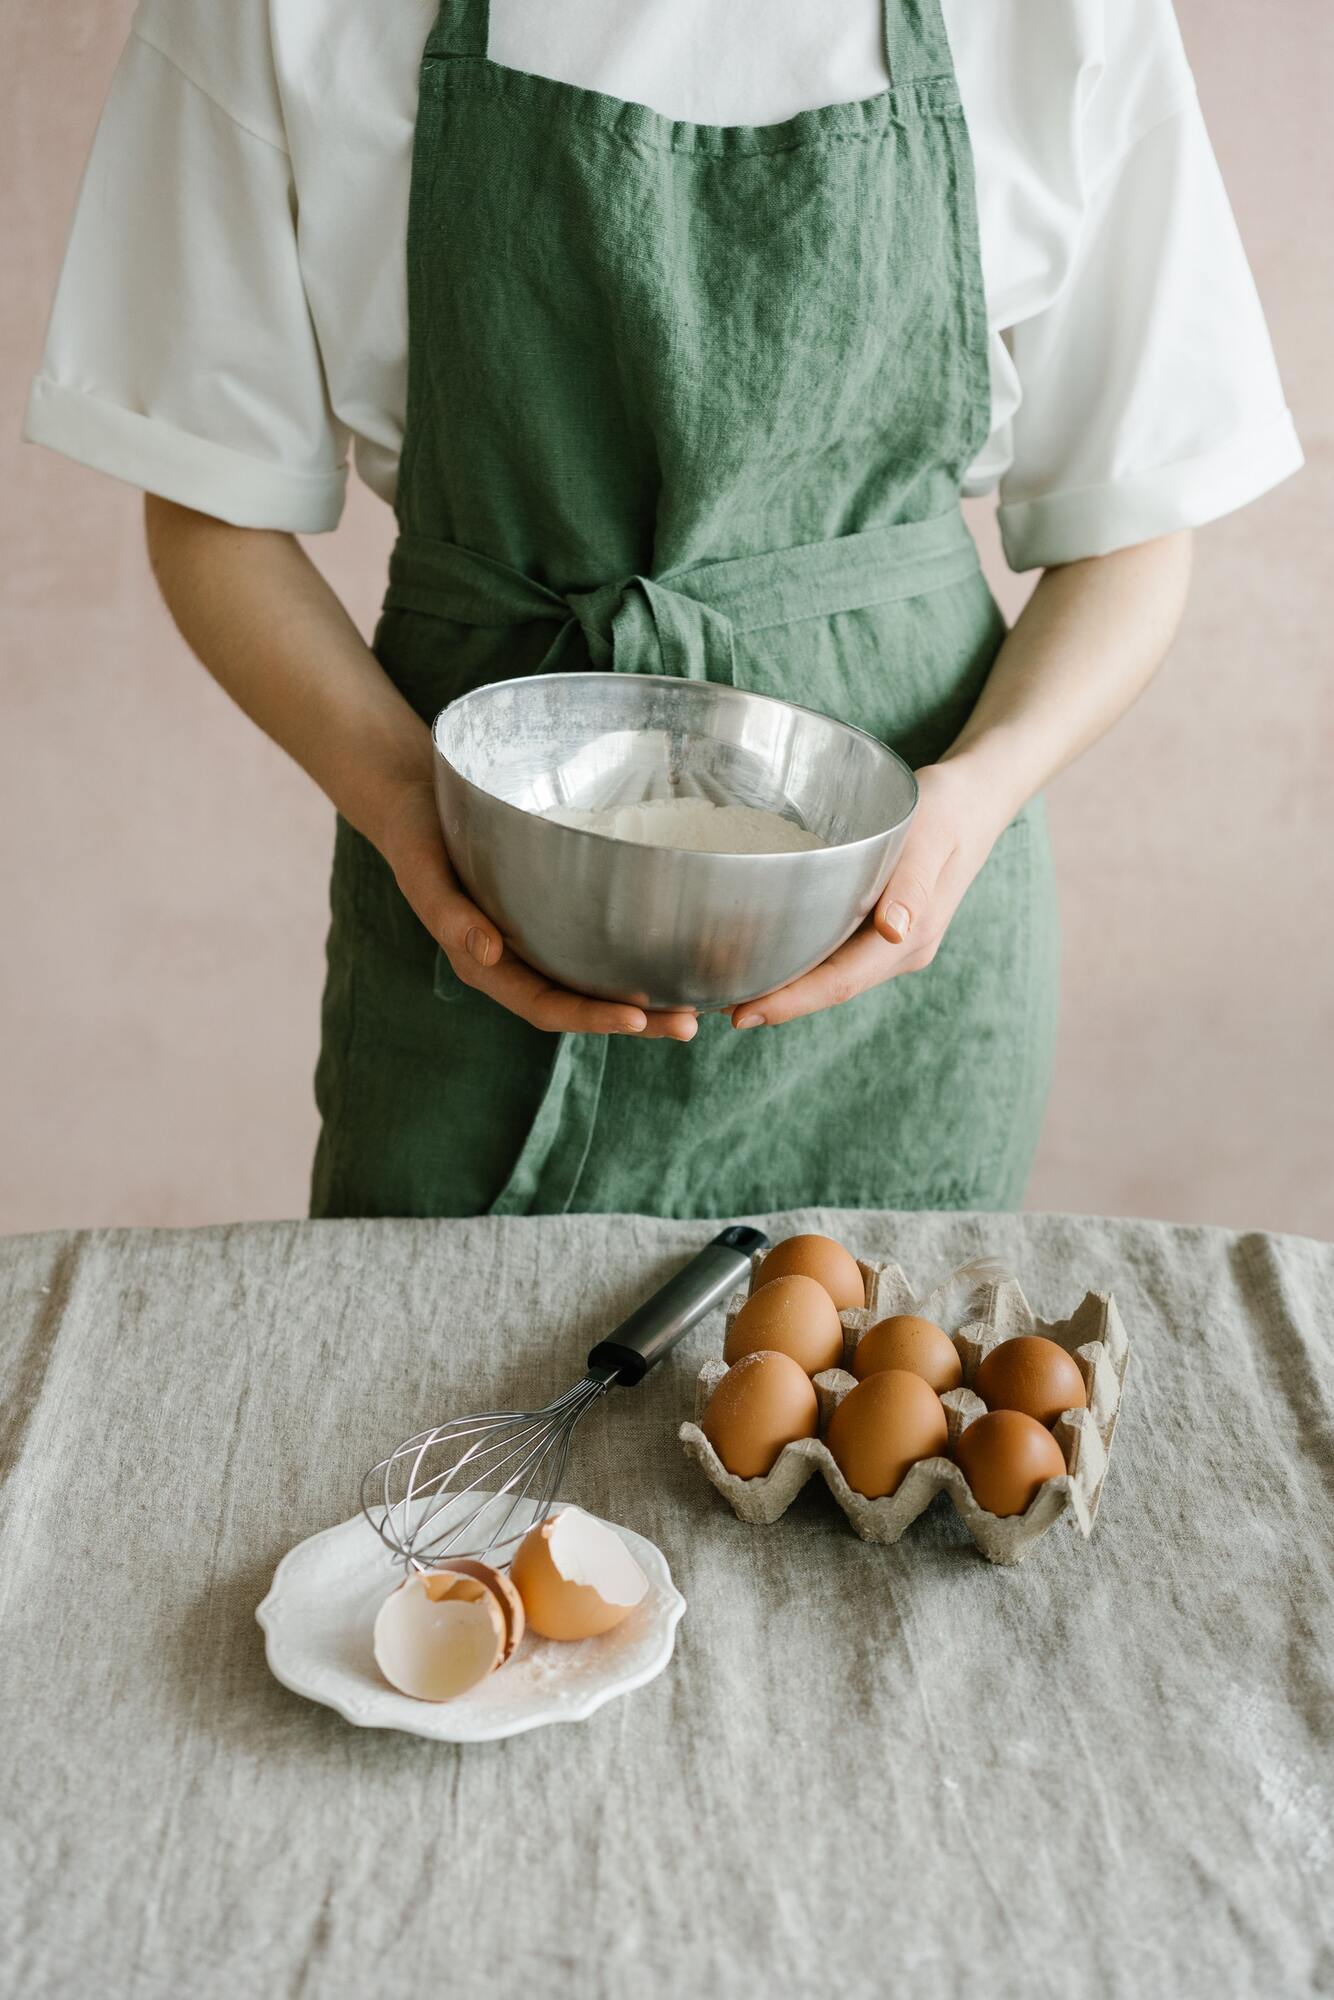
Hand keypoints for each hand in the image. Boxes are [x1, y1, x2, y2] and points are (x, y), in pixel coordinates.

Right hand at [379, 780, 698, 1040]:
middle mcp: (518, 962)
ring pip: (597, 983)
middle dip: (636, 1020)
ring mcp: (538, 942)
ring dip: (646, 999)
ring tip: (700, 1004)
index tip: (637, 1020)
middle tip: (690, 1024)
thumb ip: (448, 914)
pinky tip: (676, 954)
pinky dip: (635, 959)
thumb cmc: (418, 836)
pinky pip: (599, 947)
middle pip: (582, 1005)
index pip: (545, 1006)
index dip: (590, 1018)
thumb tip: (488, 953)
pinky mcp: (554, 916)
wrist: (415, 802)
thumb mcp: (424, 869)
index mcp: (486, 964)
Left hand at [728, 759, 1012, 1030]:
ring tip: (726, 987)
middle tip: (713, 1005)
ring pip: (831, 976)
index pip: (841, 982)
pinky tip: (763, 955)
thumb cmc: (946, 808)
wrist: (976, 799)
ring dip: (784, 986)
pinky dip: (798, 961)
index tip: (741, 1013)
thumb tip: (893, 933)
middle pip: (830, 988)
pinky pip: (836, 955)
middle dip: (775, 1001)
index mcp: (911, 938)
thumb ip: (912, 884)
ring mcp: (891, 944)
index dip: (791, 1001)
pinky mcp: (880, 928)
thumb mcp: (930, 835)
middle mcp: (900, 950)